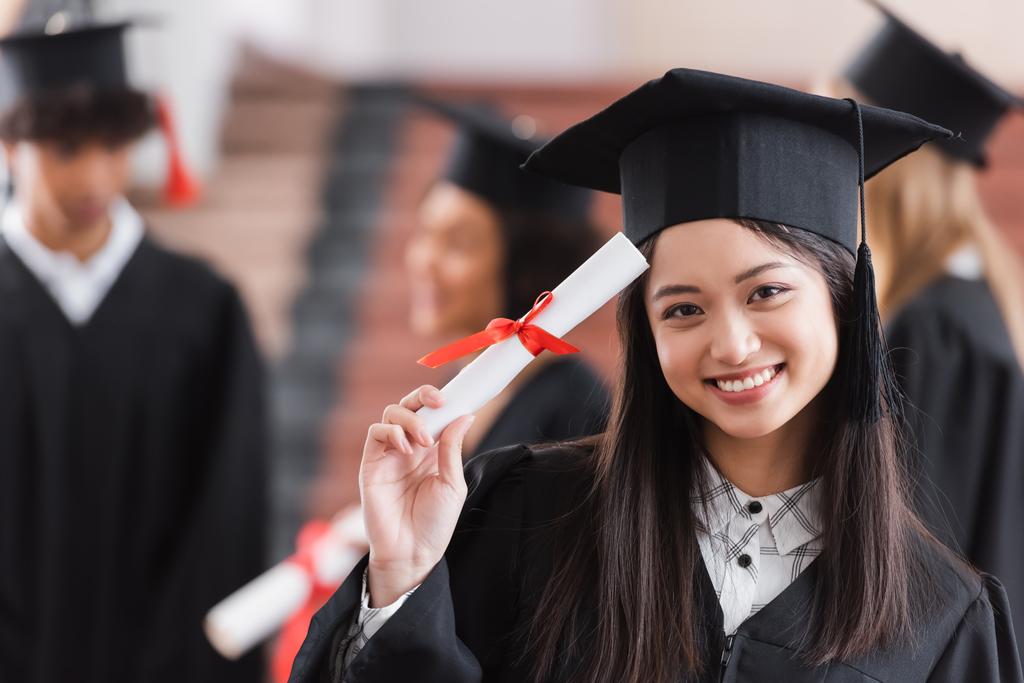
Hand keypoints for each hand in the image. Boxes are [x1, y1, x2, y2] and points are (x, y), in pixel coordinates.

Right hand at [360, 385, 473, 606]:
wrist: (412, 553)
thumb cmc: (435, 523)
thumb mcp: (452, 483)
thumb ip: (452, 448)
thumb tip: (464, 415)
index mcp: (432, 450)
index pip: (433, 413)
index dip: (441, 398)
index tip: (457, 392)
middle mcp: (409, 447)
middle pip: (409, 405)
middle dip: (423, 396)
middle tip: (438, 402)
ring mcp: (389, 455)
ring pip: (391, 413)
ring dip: (410, 418)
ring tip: (424, 441)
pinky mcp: (371, 465)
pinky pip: (376, 434)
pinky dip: (392, 432)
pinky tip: (406, 449)